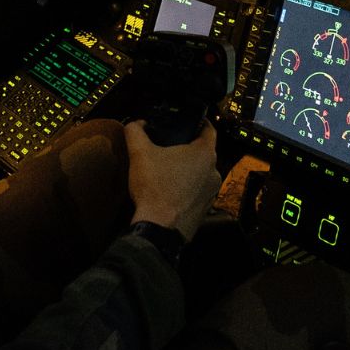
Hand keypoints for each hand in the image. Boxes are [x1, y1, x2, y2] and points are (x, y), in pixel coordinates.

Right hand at [125, 119, 220, 241]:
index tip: (190, 121)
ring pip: (200, 174)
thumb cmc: (154, 187)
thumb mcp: (139, 154)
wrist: (159, 229)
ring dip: (187, 171)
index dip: (199, 123)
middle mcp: (214, 172)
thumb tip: (135, 123)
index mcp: (205, 154)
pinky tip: (169, 192)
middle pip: (203, 153)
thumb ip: (135, 132)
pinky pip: (196, 193)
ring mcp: (211, 193)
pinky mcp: (204, 210)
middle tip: (169, 147)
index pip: (209, 129)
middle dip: (187, 149)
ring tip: (167, 171)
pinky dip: (186, 190)